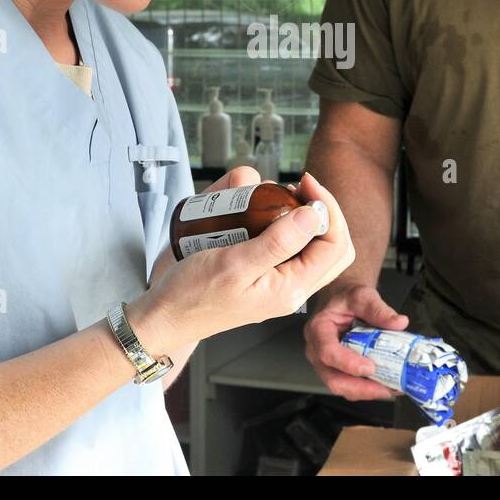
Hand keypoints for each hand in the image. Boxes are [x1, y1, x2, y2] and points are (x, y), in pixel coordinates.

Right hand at [131, 169, 354, 354]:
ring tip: (280, 196)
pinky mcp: (264, 276)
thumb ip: (278, 242)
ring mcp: (278, 283)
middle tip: (300, 188)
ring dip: (305, 218)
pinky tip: (264, 213)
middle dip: (322, 212)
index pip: (334, 245)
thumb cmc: (192, 295)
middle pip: (332, 246)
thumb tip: (312, 216)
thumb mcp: (234, 263)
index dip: (327, 209)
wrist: (165, 316)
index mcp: (291, 289)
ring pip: (313, 247)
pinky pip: (289, 248)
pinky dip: (285, 226)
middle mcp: (291, 288)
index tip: (305, 183)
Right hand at [304, 283, 409, 399]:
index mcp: (318, 329)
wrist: (341, 300)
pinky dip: (368, 389)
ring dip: (366, 392)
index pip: (327, 352)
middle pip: (333, 378)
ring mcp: (326, 363)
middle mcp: (317, 350)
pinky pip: (350, 386)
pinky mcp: (337, 371)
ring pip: (342, 387)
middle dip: (360, 388)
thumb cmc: (346, 299)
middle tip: (385, 388)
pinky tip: (386, 385)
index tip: (370, 367)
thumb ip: (378, 309)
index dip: (347, 363)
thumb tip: (399, 322)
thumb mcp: (362, 296)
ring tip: (390, 388)